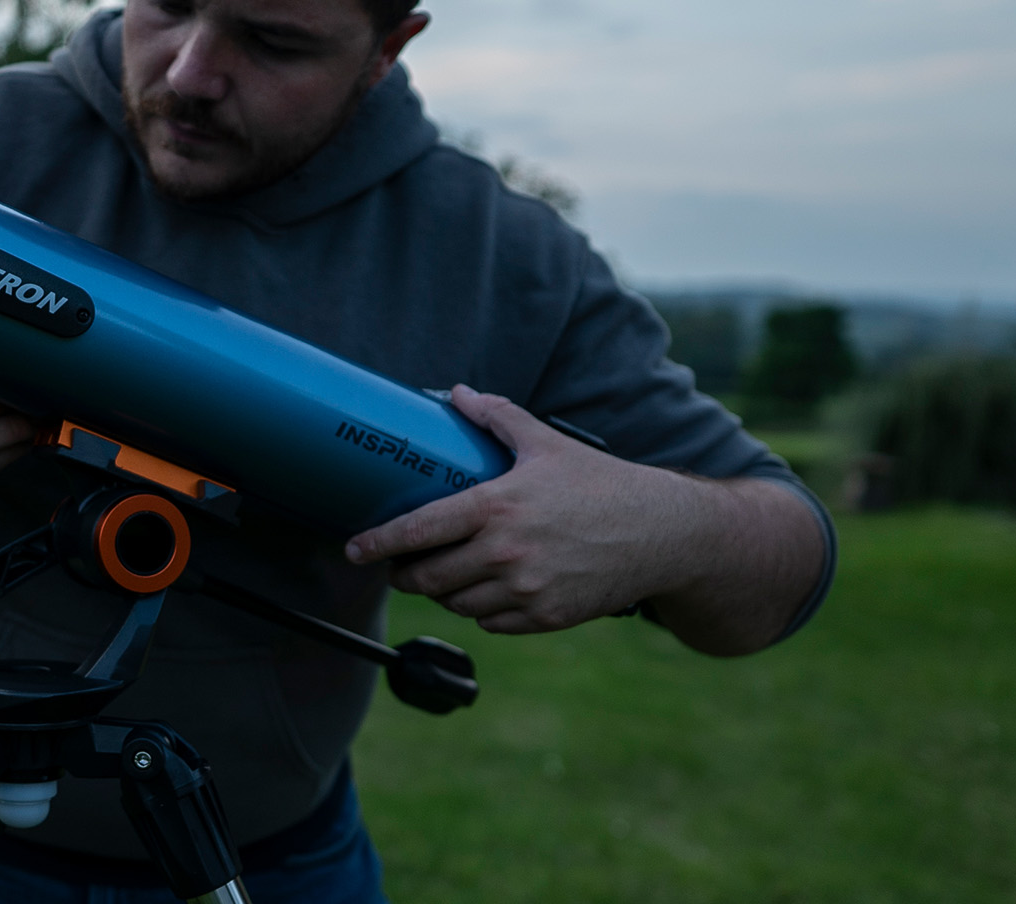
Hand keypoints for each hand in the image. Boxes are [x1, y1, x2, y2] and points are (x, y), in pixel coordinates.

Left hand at [344, 385, 710, 634]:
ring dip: (443, 592)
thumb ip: (496, 418)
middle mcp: (506, 552)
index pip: (419, 530)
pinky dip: (480, 610)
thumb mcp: (546, 444)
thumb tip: (456, 393)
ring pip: (456, 603)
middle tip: (400, 565)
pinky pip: (490, 622)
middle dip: (405, 573)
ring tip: (444, 574)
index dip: (379, 543)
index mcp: (497, 507)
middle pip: (428, 577)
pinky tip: (486, 590)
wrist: (661, 534)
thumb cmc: (600, 484)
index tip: (354, 550)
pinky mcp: (544, 618)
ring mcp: (525, 590)